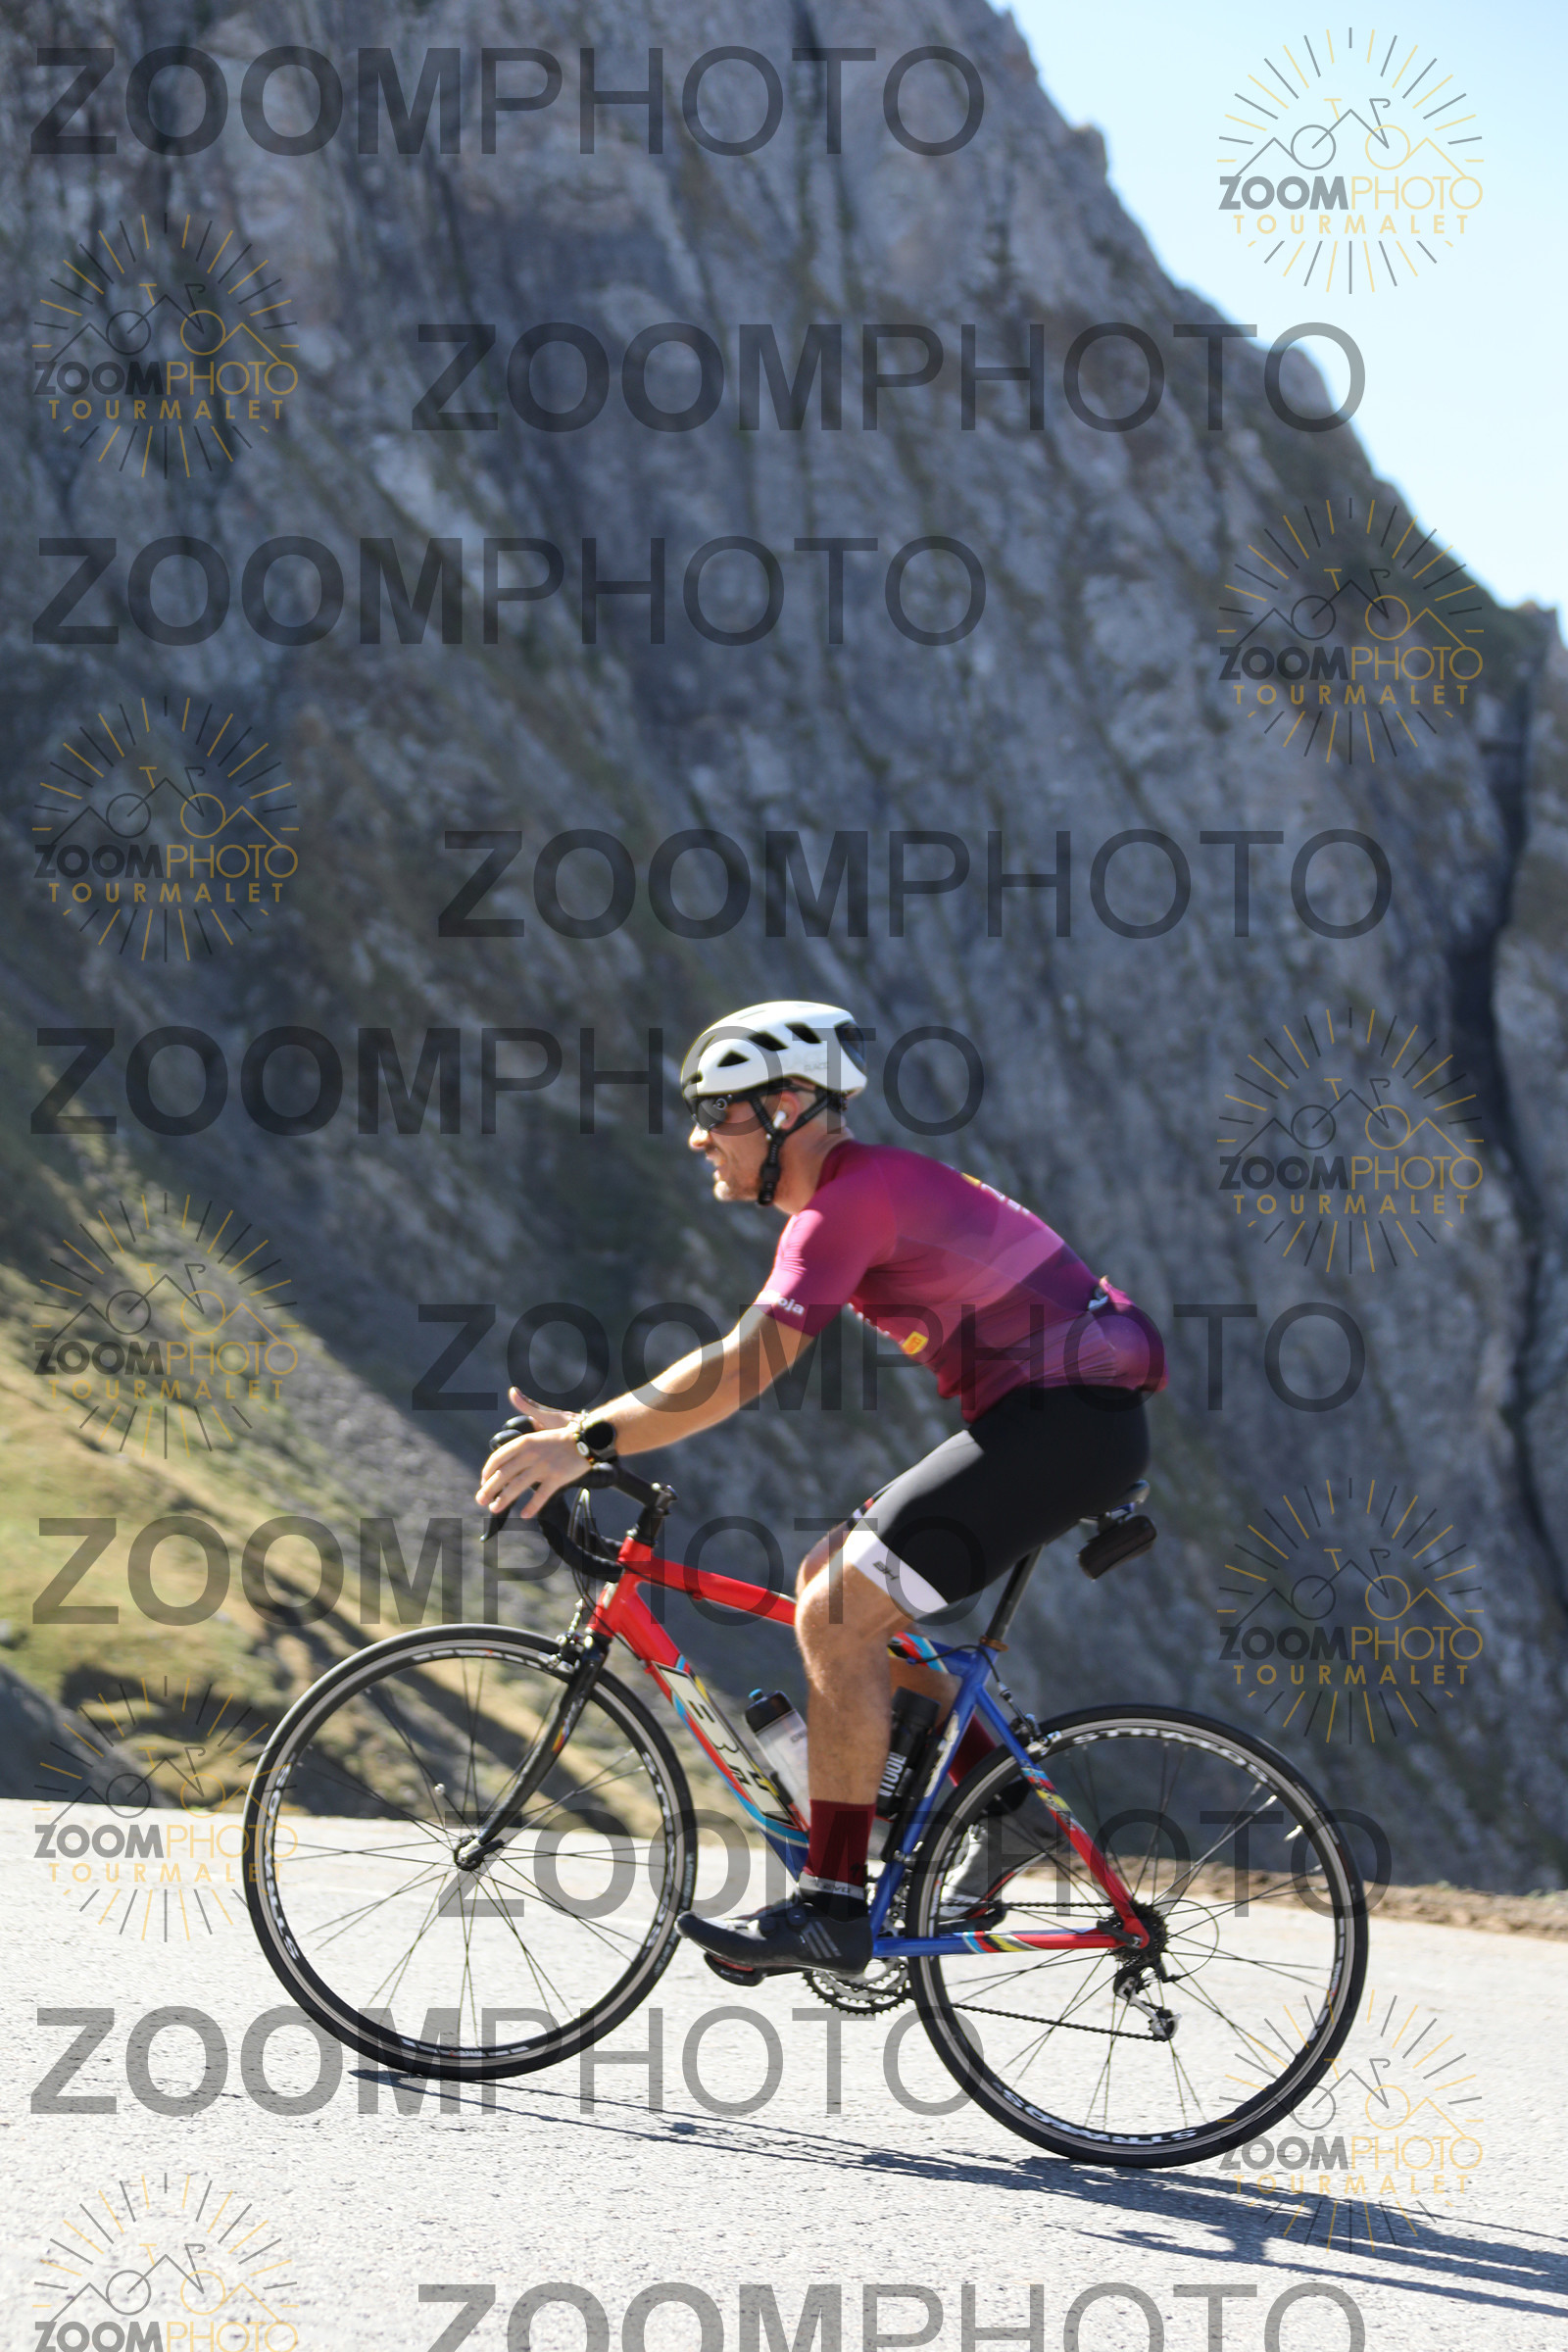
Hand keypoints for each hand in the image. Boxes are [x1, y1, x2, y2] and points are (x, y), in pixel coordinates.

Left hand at [476, 1388, 582, 1519]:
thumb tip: (512, 1391)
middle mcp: (532, 1454)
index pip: (499, 1457)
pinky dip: (532, 1506)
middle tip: (480, 1499)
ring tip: (495, 1508)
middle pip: (504, 1474)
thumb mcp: (544, 1419)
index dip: (488, 1470)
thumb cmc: (566, 1431)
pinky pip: (541, 1495)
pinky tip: (524, 1515)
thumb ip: (526, 1410)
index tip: (483, 1480)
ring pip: (518, 1486)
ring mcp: (545, 1466)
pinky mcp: (558, 1477)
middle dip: (489, 1489)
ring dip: (505, 1499)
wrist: (591, 1437)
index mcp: (526, 1441)